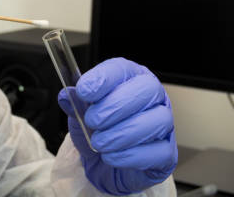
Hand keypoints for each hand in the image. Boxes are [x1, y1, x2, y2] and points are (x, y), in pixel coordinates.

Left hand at [58, 57, 176, 194]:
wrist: (103, 166)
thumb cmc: (98, 131)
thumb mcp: (80, 115)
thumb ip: (74, 103)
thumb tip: (66, 95)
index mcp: (130, 79)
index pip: (122, 68)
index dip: (103, 78)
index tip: (84, 91)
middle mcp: (151, 97)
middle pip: (146, 89)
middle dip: (115, 106)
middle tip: (93, 120)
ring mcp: (164, 124)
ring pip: (157, 120)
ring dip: (122, 133)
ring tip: (99, 142)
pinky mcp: (167, 153)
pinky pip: (158, 151)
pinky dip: (130, 155)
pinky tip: (111, 156)